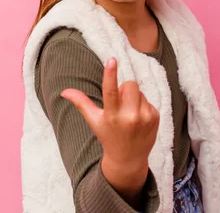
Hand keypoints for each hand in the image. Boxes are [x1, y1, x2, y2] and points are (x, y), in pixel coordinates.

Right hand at [61, 57, 159, 202]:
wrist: (128, 159)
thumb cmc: (108, 136)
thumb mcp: (94, 121)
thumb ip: (81, 103)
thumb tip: (64, 91)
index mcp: (111, 116)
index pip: (111, 91)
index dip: (110, 74)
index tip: (112, 59)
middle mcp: (129, 117)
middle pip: (129, 84)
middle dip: (124, 89)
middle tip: (120, 104)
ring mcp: (144, 118)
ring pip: (139, 91)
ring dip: (133, 98)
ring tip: (129, 114)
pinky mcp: (155, 117)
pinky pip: (148, 99)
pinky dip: (142, 106)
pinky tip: (138, 119)